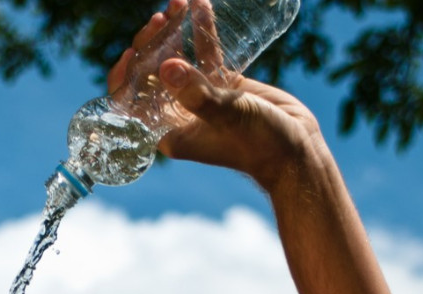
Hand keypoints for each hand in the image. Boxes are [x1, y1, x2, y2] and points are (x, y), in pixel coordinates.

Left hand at [107, 0, 325, 191]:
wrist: (297, 151)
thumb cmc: (260, 144)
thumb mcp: (227, 116)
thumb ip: (197, 94)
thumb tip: (167, 67)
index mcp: (170, 130)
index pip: (133, 102)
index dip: (126, 76)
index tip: (131, 52)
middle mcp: (180, 114)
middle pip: (152, 74)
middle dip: (151, 44)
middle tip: (159, 20)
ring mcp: (202, 98)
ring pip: (177, 59)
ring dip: (173, 32)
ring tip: (176, 5)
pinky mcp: (224, 85)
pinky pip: (205, 54)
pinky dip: (201, 31)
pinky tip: (200, 5)